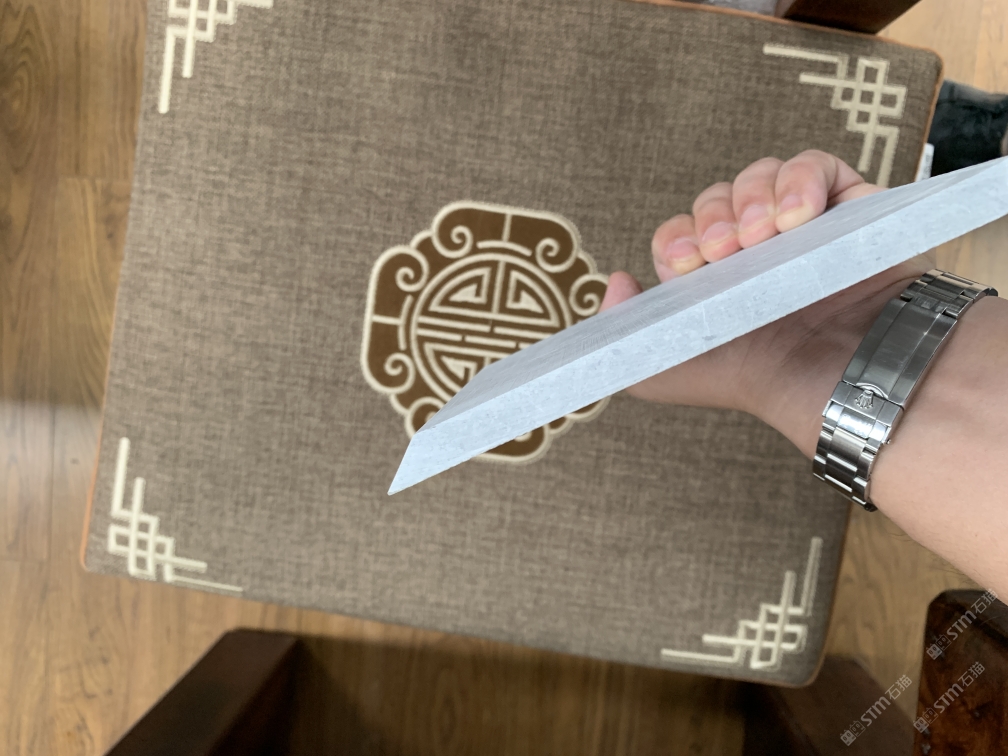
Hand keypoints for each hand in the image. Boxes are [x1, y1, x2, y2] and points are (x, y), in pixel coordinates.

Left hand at [599, 150, 930, 457]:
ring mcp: (801, 226)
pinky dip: (801, 178)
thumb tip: (615, 281)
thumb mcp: (661, 373)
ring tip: (763, 236)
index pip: (681, 232)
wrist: (829, 378)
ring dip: (752, 197)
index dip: (677, 238)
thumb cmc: (752, 381)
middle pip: (718, 199)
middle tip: (726, 252)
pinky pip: (817, 165)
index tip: (686, 265)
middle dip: (713, 217)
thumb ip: (622, 332)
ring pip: (761, 176)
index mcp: (711, 279)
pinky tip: (798, 214)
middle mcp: (754, 249)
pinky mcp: (848, 208)